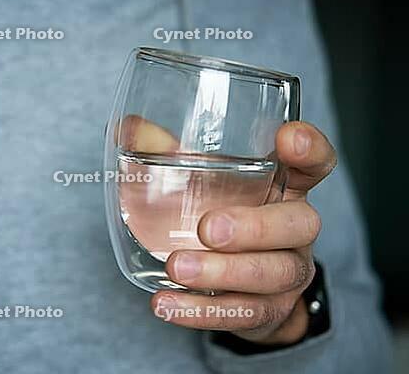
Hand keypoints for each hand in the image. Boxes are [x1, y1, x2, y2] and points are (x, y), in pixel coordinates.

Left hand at [150, 121, 336, 343]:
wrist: (236, 283)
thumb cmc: (220, 214)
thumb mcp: (201, 182)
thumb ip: (168, 154)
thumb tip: (129, 130)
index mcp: (285, 187)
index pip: (316, 164)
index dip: (311, 150)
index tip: (288, 138)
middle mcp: (296, 228)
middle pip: (300, 224)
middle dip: (254, 227)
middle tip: (207, 227)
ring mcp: (288, 271)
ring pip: (273, 274)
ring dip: (223, 272)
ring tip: (176, 268)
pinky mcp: (269, 310)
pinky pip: (243, 314)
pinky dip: (203, 311)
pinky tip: (166, 305)